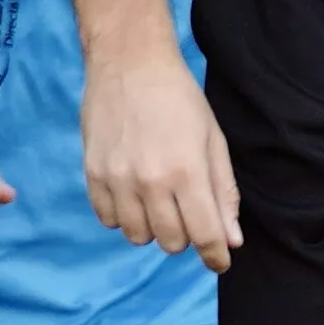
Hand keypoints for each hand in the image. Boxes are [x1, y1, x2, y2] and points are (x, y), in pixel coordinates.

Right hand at [83, 45, 239, 266]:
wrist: (129, 62)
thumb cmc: (179, 98)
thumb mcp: (213, 139)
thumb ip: (223, 192)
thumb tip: (231, 239)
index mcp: (187, 172)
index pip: (205, 235)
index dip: (216, 256)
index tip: (219, 261)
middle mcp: (151, 182)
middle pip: (171, 242)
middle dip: (185, 236)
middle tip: (186, 211)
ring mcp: (118, 179)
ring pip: (138, 237)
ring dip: (153, 228)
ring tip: (157, 203)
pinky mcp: (92, 174)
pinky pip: (108, 220)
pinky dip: (123, 217)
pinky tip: (132, 196)